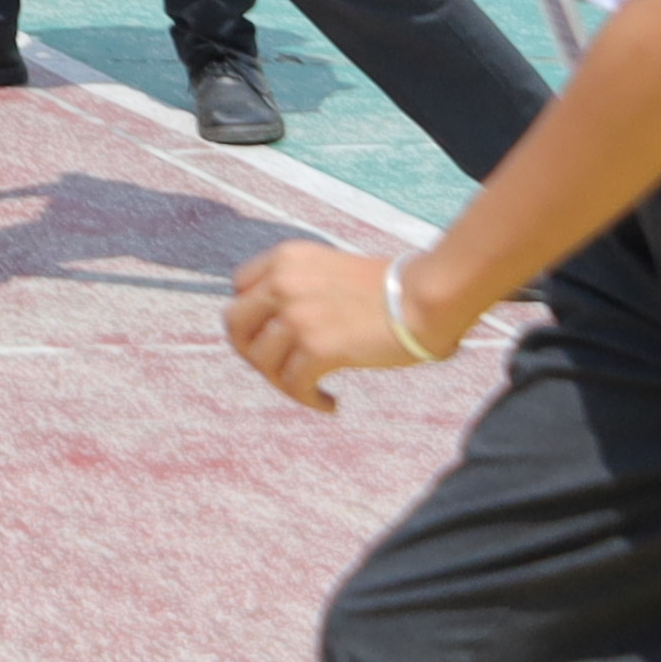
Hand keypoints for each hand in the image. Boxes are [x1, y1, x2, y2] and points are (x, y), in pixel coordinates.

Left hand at [227, 241, 436, 416]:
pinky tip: (330, 403)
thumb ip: (299, 287)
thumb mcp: (330, 270)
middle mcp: (283, 282)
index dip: (252, 316)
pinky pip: (293, 384)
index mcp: (286, 259)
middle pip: (234, 324)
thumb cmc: (392, 289)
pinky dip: (308, 399)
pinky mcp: (318, 347)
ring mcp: (297, 315)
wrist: (426, 298)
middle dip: (252, 351)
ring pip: (260, 360)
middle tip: (280, 369)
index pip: (238, 287)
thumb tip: (277, 325)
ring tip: (310, 389)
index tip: (273, 335)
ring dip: (282, 382)